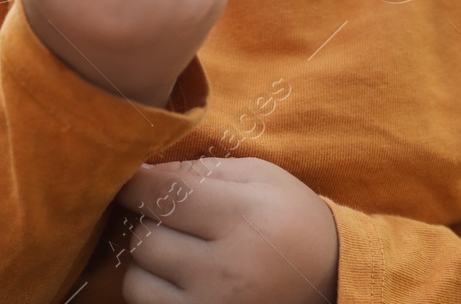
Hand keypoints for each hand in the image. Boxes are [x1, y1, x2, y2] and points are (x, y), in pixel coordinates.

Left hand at [110, 157, 338, 303]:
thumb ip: (200, 169)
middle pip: (145, 237)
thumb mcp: (259, 177)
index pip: (161, 194)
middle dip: (152, 222)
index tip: (130, 179)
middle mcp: (226, 268)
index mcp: (243, 216)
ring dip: (149, 261)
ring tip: (180, 251)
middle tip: (176, 219)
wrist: (329, 277)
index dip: (134, 183)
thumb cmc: (289, 218)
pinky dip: (154, 290)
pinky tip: (180, 278)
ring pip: (137, 279)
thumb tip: (141, 171)